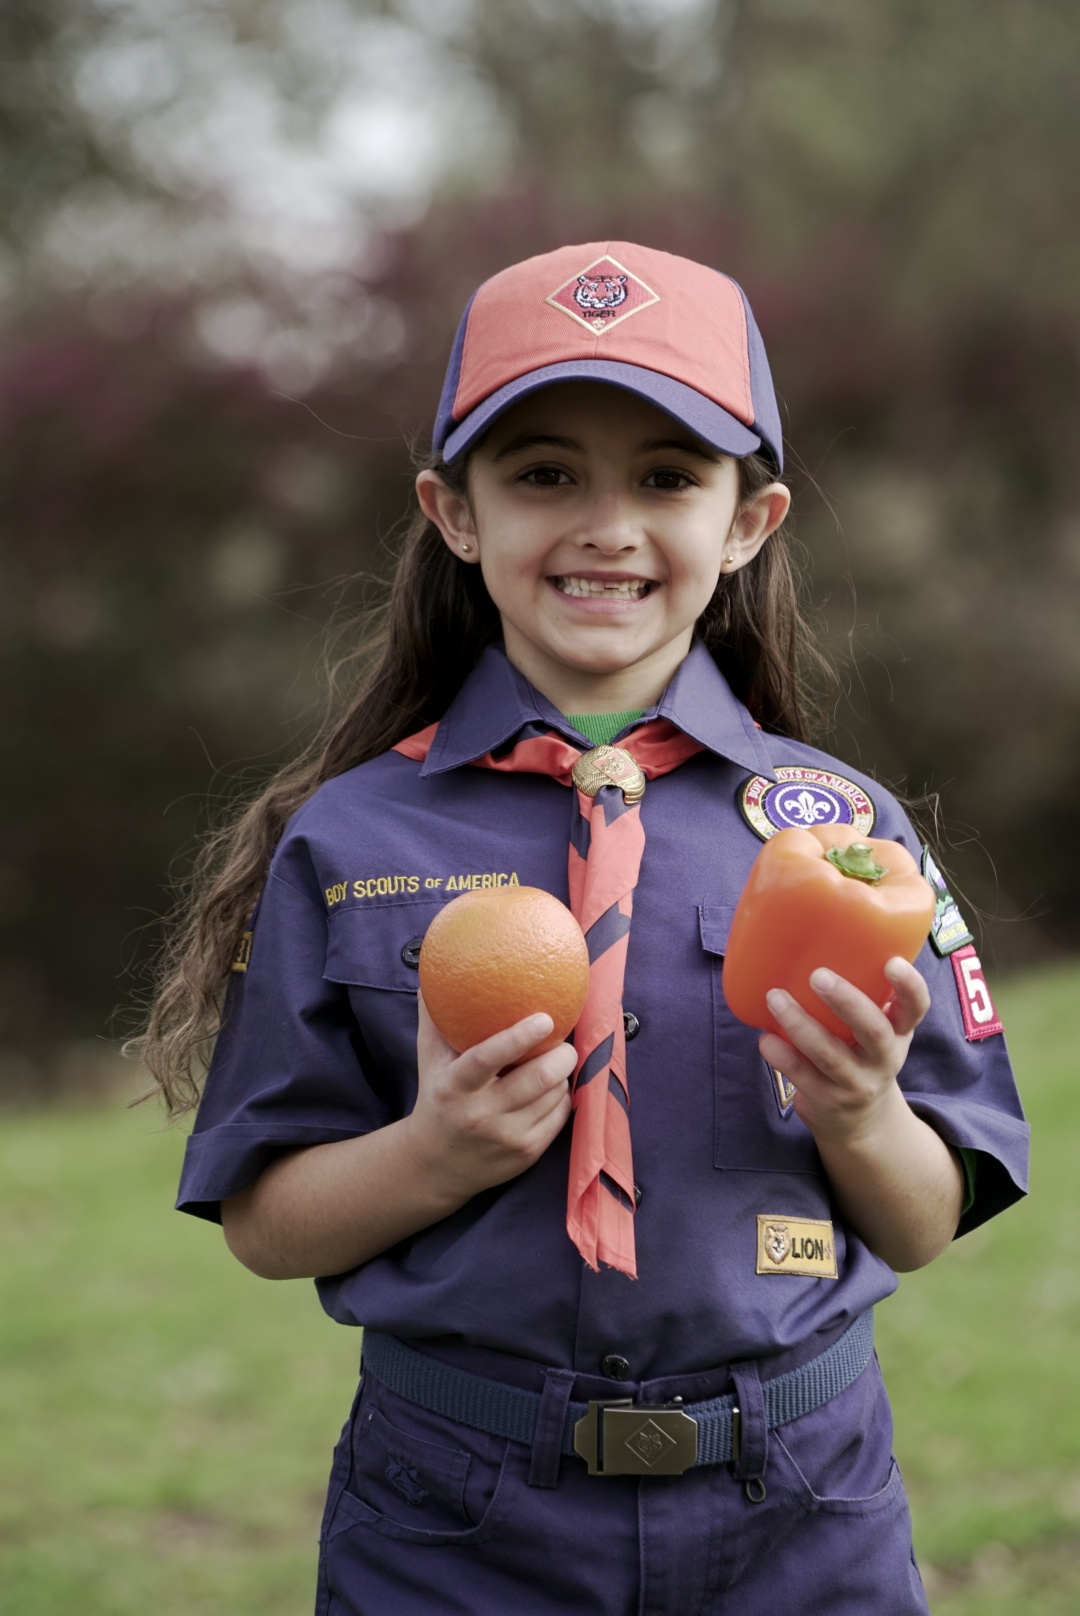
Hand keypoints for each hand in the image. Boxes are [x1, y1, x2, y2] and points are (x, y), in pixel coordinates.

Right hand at [404, 992, 575, 1203]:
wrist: (434, 1166)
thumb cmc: (437, 1098)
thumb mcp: (429, 1060)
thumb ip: (434, 1018)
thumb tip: (435, 972)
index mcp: (455, 1086)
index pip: (488, 1058)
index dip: (518, 1037)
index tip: (544, 1018)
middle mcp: (480, 1114)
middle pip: (537, 1079)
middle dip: (562, 1055)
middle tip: (564, 1041)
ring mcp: (506, 1137)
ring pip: (554, 1095)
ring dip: (562, 1074)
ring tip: (557, 1061)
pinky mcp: (526, 1154)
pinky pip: (560, 1116)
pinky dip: (562, 1096)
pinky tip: (554, 1088)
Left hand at [758, 957, 929, 1148]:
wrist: (861, 1123)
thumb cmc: (862, 1054)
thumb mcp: (878, 1029)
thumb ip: (862, 995)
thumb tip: (817, 936)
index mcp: (899, 1032)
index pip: (916, 1008)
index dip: (909, 986)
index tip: (892, 961)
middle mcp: (884, 1059)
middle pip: (874, 1031)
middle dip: (847, 1002)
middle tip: (818, 975)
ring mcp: (856, 1083)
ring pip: (831, 1055)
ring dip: (801, 1024)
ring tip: (775, 998)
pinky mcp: (828, 1101)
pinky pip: (802, 1077)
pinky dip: (782, 1055)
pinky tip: (765, 1037)